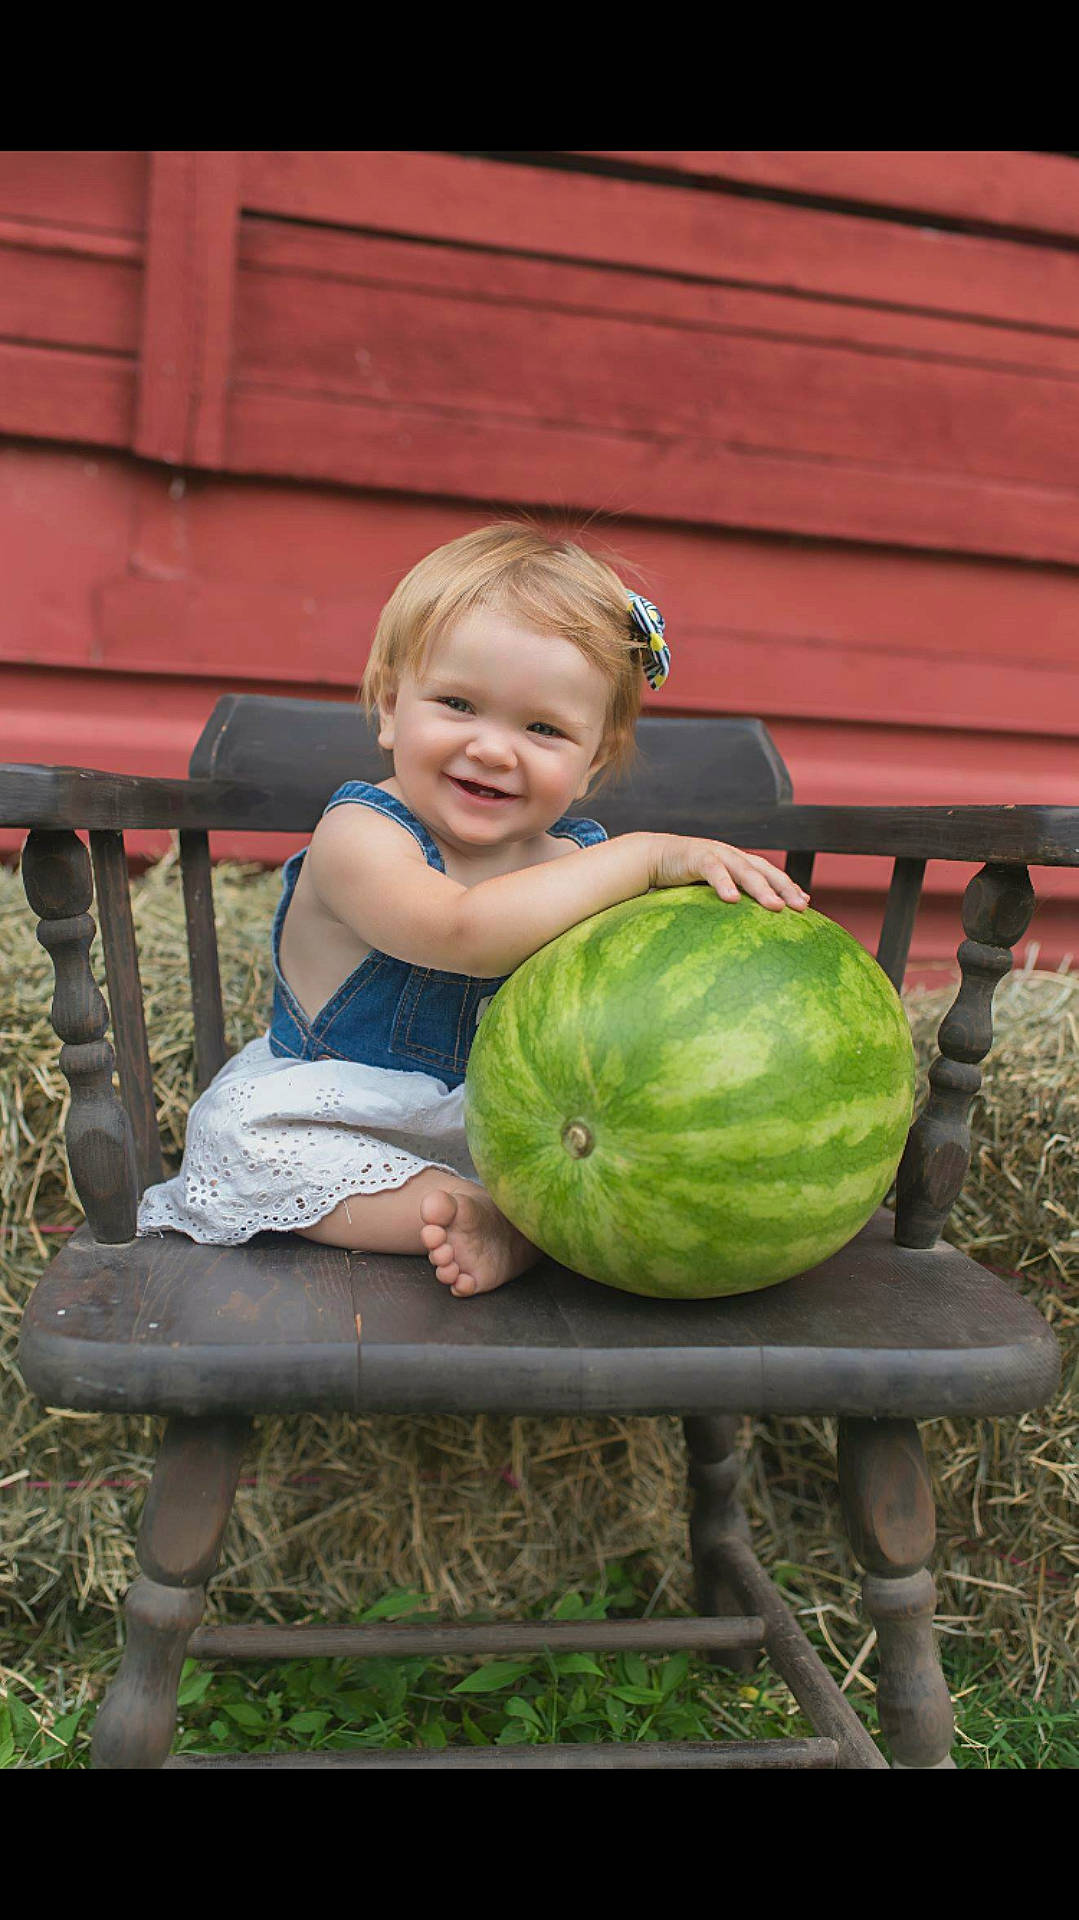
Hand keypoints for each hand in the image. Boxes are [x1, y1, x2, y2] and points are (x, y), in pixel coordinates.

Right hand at [648, 834, 809, 910]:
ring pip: (744, 870)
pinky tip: (732, 899)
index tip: (805, 904)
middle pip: (765, 870)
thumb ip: (727, 904)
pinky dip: (724, 883)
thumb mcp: (709, 892)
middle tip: (800, 906)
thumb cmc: (682, 880)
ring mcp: (715, 854)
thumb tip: (743, 932)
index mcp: (738, 863)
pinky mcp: (695, 856)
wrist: (650, 857)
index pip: (770, 873)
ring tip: (774, 906)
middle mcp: (731, 856)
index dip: (788, 886)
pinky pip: (713, 870)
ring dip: (761, 888)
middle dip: (784, 887)